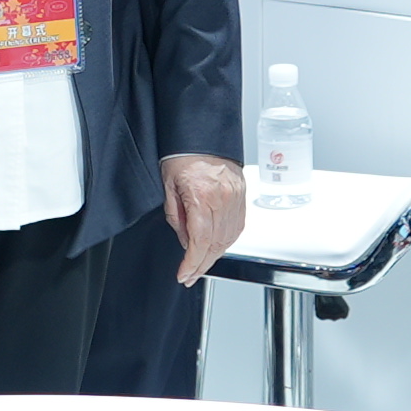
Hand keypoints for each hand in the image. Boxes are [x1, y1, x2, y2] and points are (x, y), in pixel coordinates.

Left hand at [161, 153, 245, 284]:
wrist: (202, 133)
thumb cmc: (182, 155)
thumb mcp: (169, 186)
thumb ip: (177, 218)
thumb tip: (186, 242)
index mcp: (202, 196)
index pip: (200, 242)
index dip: (192, 263)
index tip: (183, 275)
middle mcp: (223, 199)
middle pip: (215, 245)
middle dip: (201, 265)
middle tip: (189, 276)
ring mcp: (236, 198)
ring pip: (229, 239)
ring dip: (214, 256)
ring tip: (200, 265)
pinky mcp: (242, 196)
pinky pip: (237, 227)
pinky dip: (226, 241)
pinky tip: (216, 247)